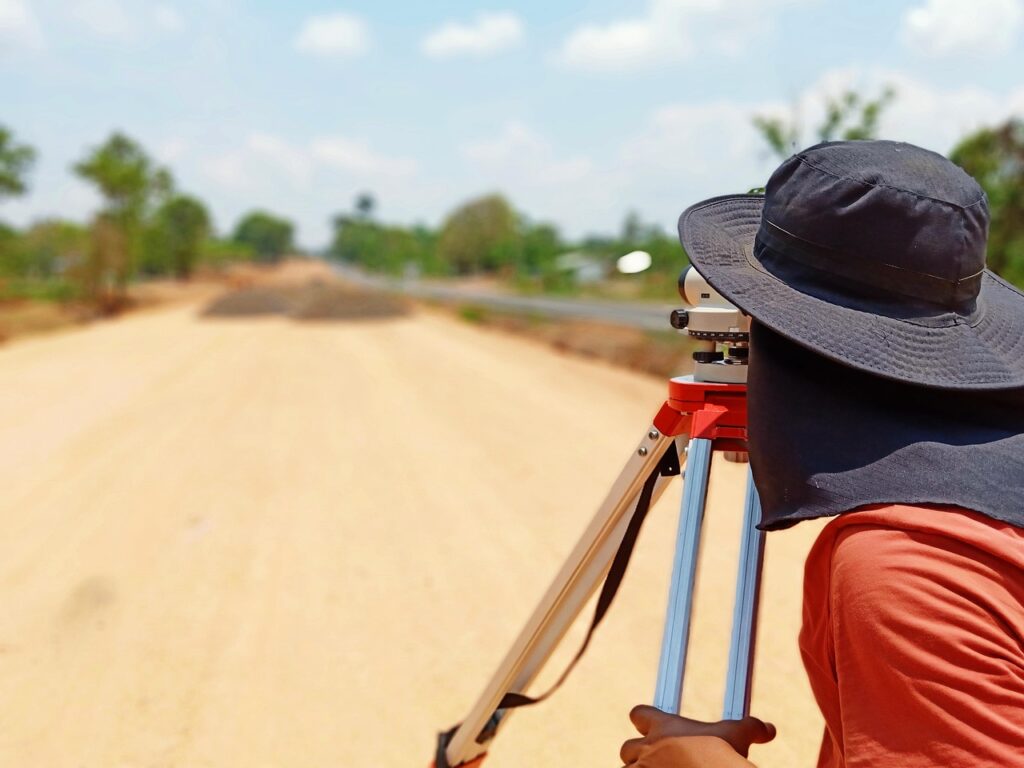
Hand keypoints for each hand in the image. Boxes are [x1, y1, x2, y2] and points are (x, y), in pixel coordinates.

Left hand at [620, 705, 774, 766]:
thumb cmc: (721, 754)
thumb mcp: (737, 735)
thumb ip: (751, 728)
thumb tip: (769, 729)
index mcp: (664, 727)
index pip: (639, 713)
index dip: (644, 720)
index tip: (649, 726)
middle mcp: (647, 747)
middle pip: (628, 747)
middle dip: (638, 755)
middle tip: (656, 762)